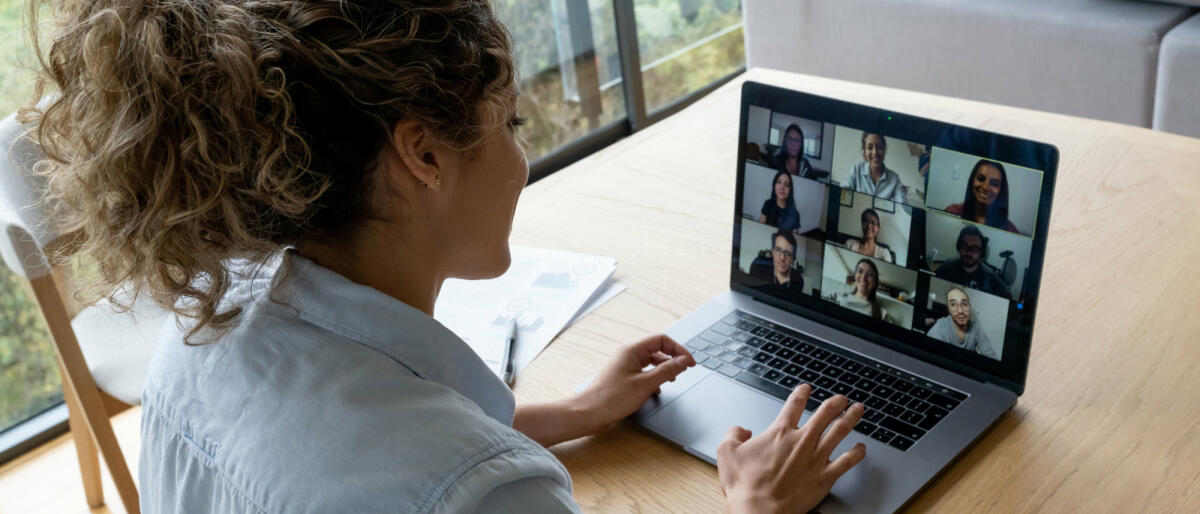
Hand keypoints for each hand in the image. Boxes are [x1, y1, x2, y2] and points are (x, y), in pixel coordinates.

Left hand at [513, 334, 694, 446]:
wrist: (588, 413)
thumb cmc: (611, 398)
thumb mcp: (646, 384)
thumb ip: (667, 371)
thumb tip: (683, 361)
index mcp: (632, 350)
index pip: (661, 340)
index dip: (678, 350)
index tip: (689, 363)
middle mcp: (627, 354)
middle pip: (656, 349)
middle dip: (672, 359)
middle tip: (684, 371)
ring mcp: (624, 365)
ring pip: (650, 361)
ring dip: (663, 369)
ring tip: (672, 381)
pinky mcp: (622, 376)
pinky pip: (643, 371)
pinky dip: (653, 378)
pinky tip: (657, 390)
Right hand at [717, 385, 865, 513]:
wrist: (761, 510)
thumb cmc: (745, 485)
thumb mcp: (727, 453)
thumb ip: (733, 434)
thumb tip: (740, 430)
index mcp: (779, 433)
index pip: (794, 404)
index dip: (801, 393)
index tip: (806, 389)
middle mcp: (801, 441)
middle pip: (824, 414)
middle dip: (835, 403)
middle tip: (841, 398)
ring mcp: (816, 458)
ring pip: (840, 432)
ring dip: (851, 418)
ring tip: (857, 410)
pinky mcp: (825, 477)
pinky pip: (847, 461)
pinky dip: (857, 453)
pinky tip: (861, 448)